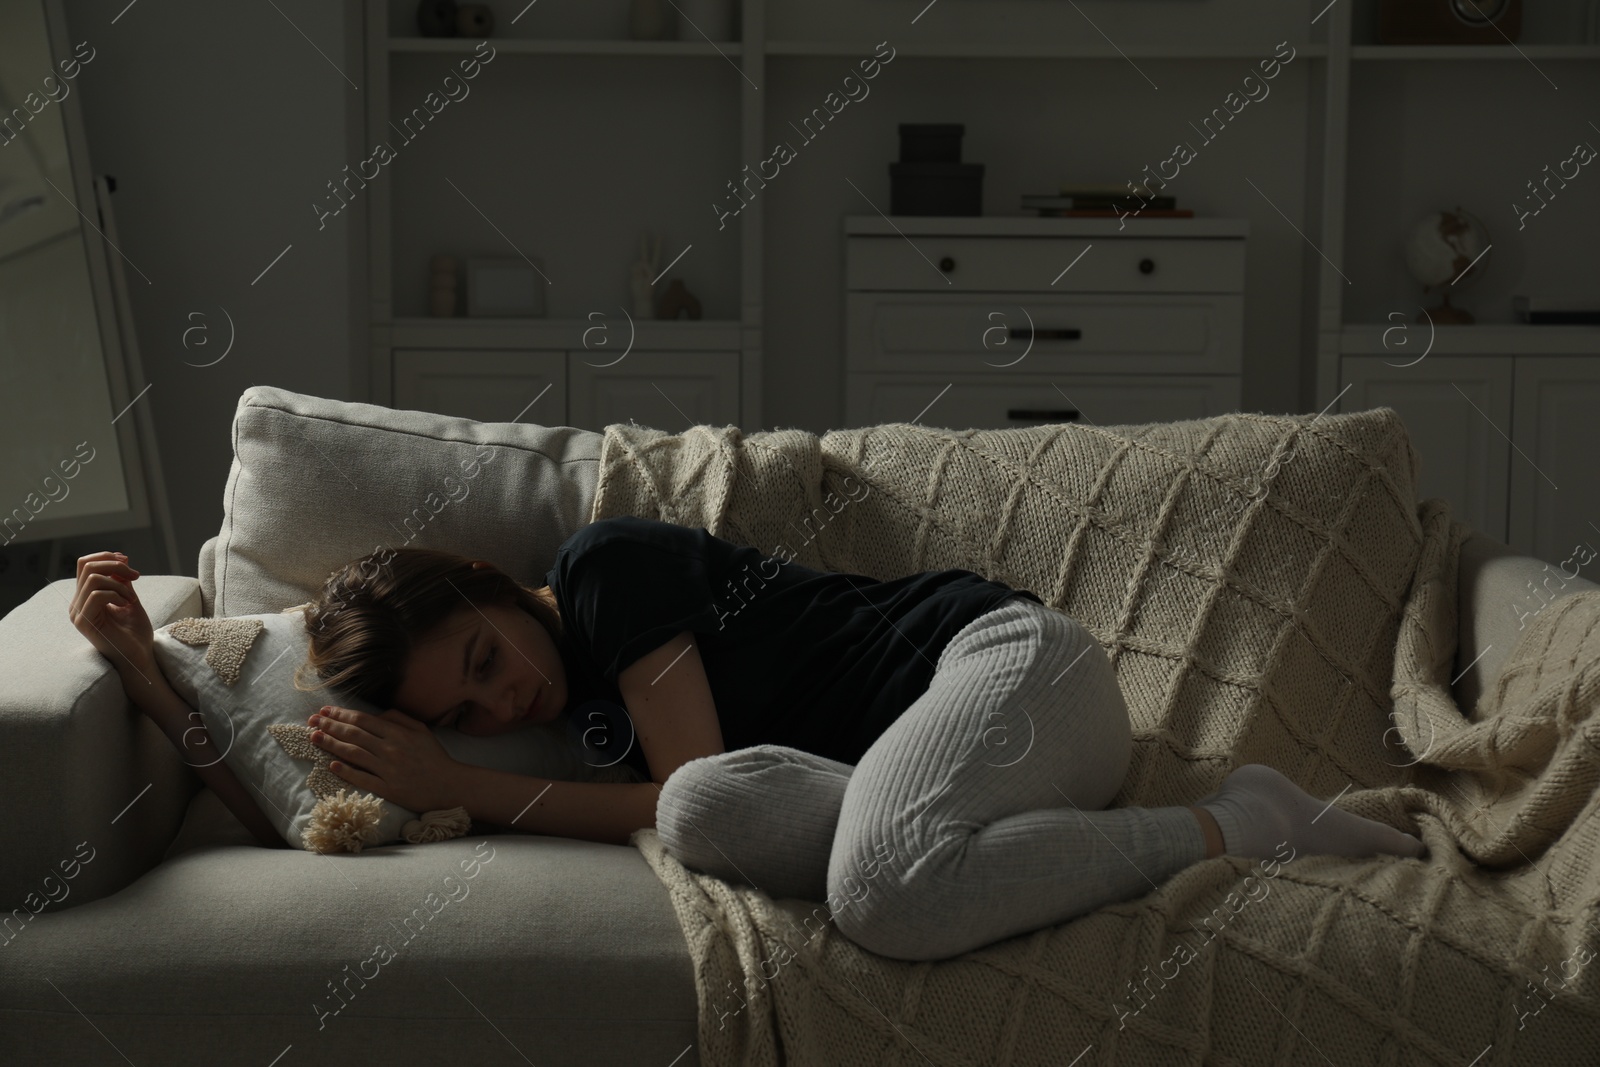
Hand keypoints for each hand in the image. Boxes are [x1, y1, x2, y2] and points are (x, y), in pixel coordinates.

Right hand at [68, 551, 154, 679]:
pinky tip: (127, 604)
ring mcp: (78, 614)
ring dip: (119, 582)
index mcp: (85, 598)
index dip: (106, 557)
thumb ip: (121, 581)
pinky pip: (97, 595)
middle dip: (115, 565)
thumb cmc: (136, 633)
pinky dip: (117, 593)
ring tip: (132, 597)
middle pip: (87, 566)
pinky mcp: (85, 623)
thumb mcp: (130, 599)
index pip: (85, 565)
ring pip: (92, 578)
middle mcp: (77, 604)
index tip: (128, 562)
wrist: (139, 657)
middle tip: (135, 576)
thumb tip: (120, 558)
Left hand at [308, 706, 463, 813]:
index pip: (363, 720)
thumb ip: (399, 719)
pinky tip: (332, 765)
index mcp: (398, 733)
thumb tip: (377, 715)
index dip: (341, 714)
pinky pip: (363, 779)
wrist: (449, 785)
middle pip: (354, 734)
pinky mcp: (388, 789)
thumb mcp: (422, 731)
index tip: (325, 711)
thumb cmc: (434, 757)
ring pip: (354, 754)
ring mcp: (388, 770)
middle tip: (312, 721)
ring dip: (331, 745)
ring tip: (314, 738)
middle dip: (330, 726)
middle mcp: (391, 749)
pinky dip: (346, 771)